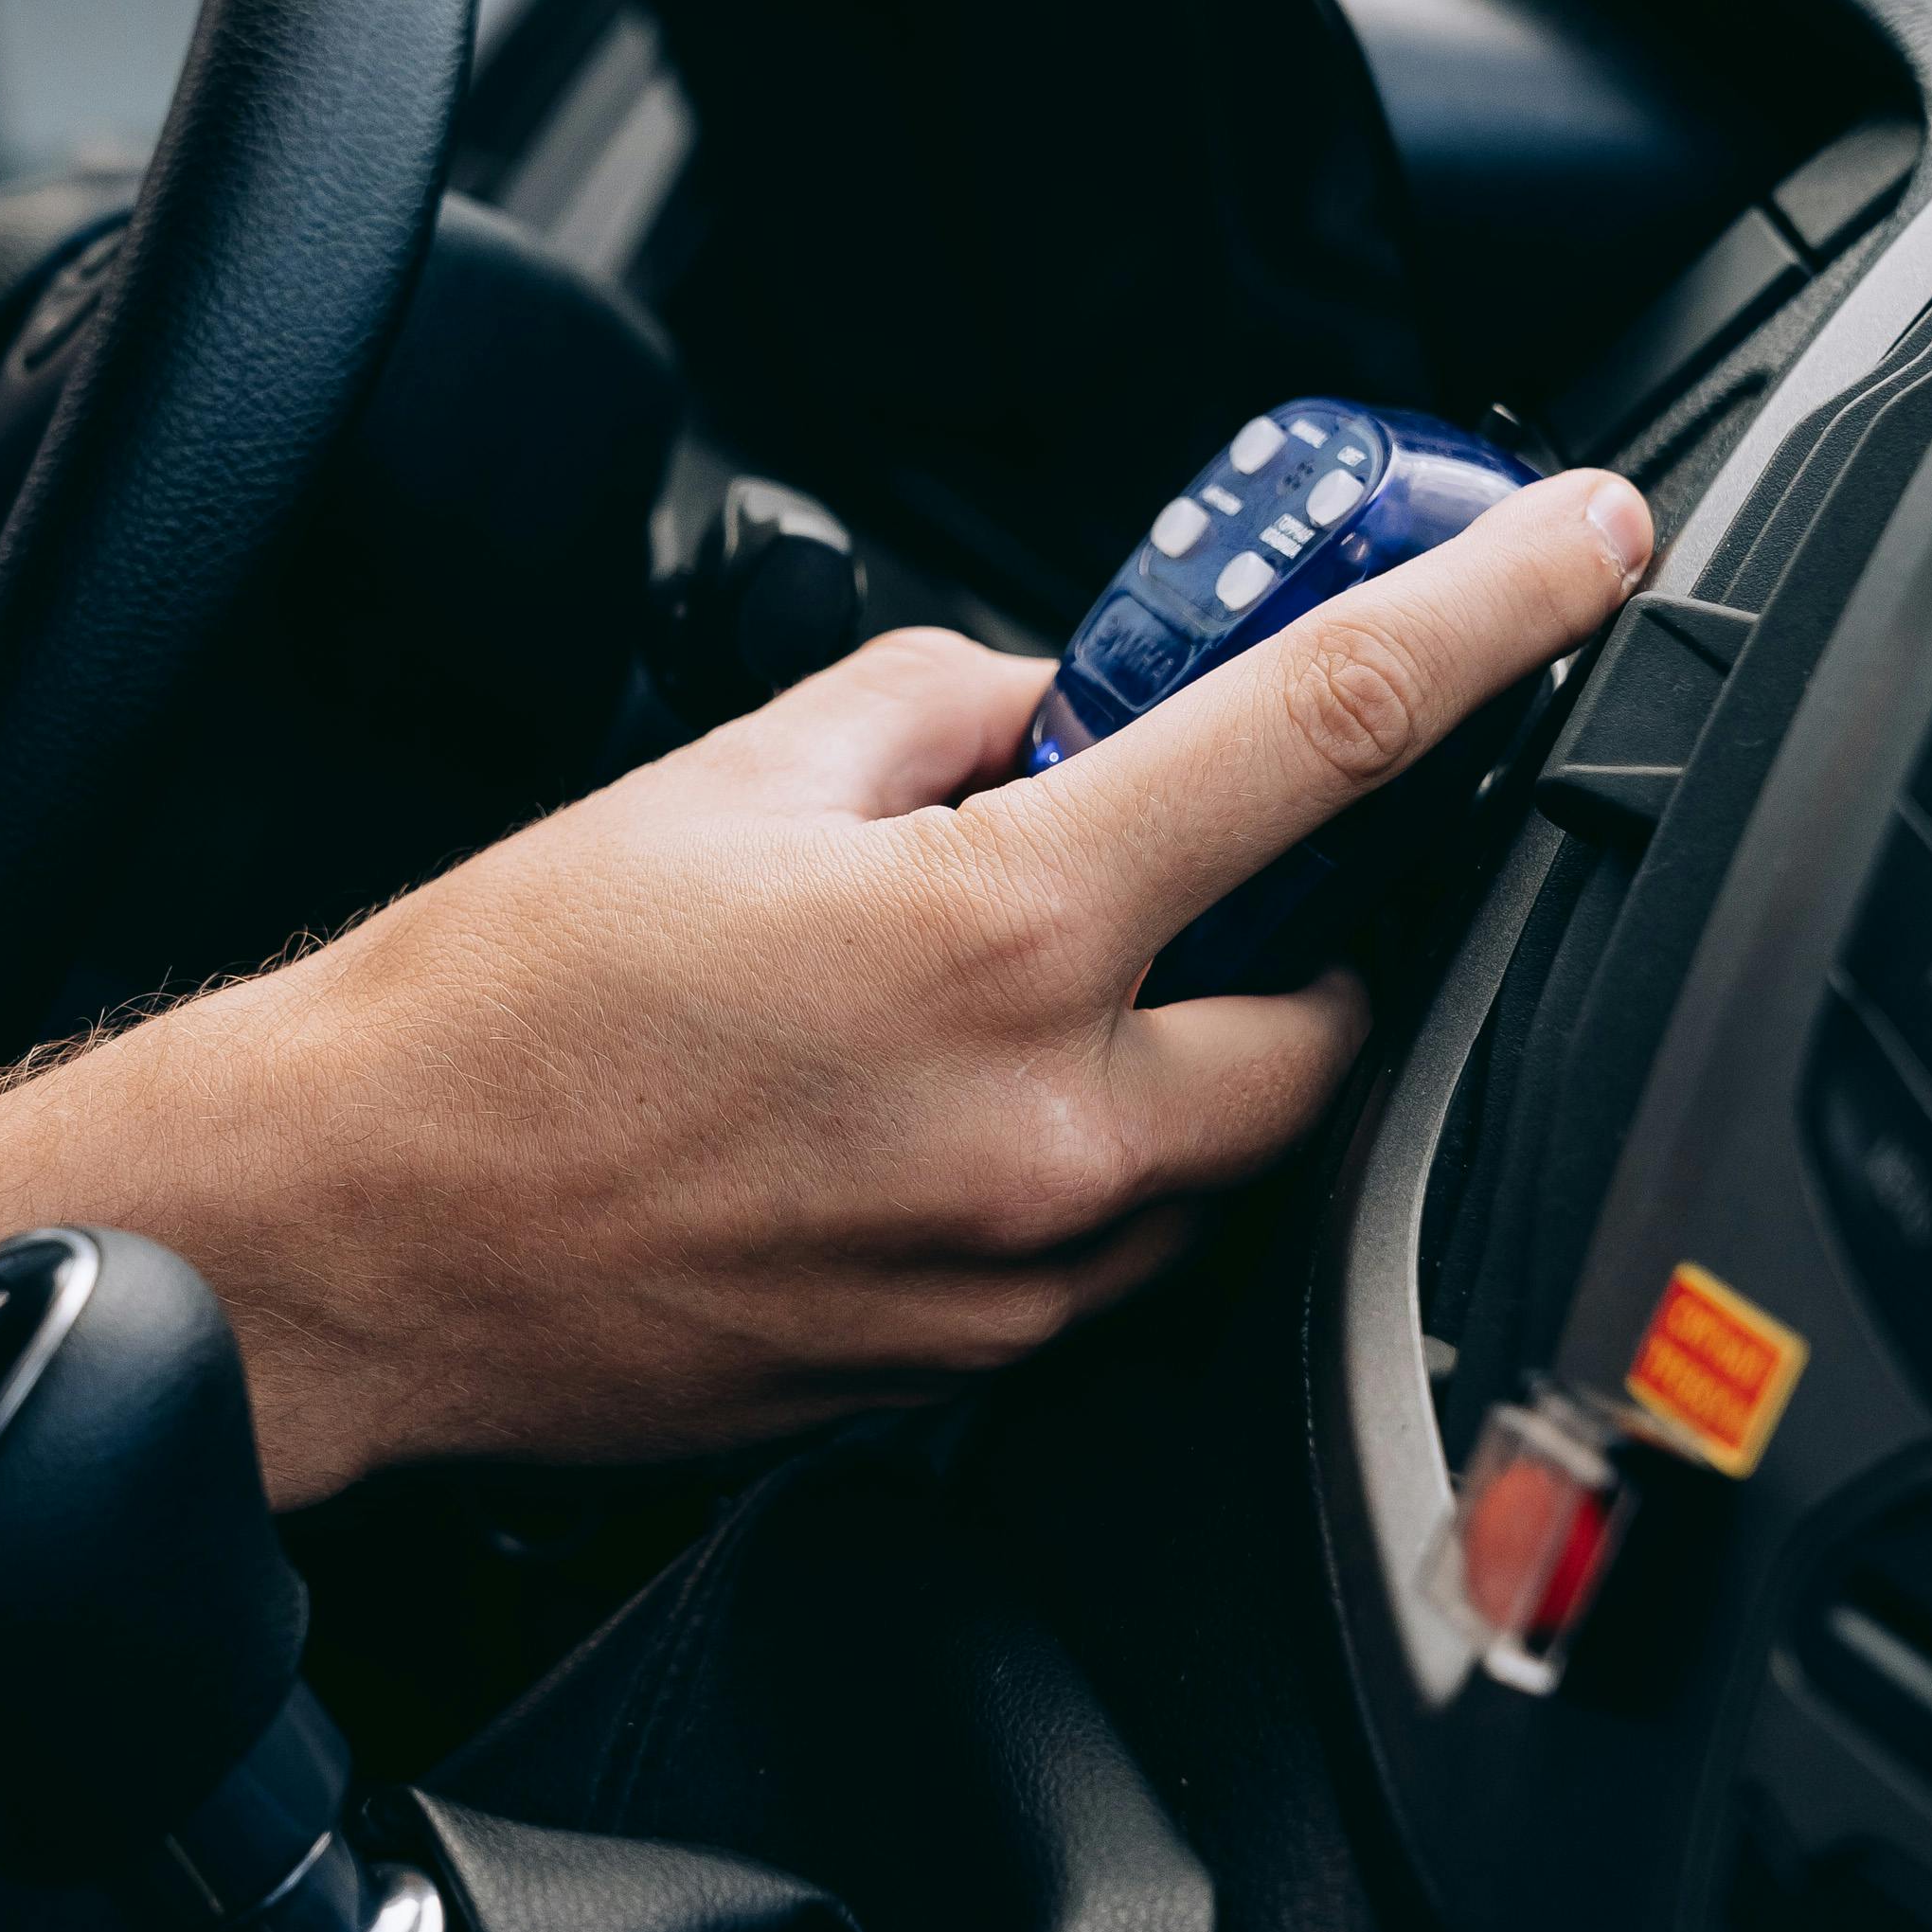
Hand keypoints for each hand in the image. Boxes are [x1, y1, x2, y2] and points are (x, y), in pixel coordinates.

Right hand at [0, 467, 1645, 1774]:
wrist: (349, 1236)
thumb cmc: (491, 1012)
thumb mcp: (724, 775)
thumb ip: (941, 714)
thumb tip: (1049, 712)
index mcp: (997, 930)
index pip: (1322, 738)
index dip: (1486, 621)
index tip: (1582, 557)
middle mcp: (1045, 1123)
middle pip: (1331, 1016)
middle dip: (1301, 938)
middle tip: (1188, 878)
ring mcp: (1016, 1273)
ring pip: (1224, 1158)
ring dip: (1179, 1062)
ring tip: (1000, 1006)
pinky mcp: (964, 1374)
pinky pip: (1110, 1258)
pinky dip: (1082, 1169)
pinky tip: (933, 1118)